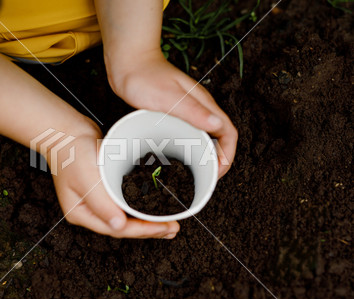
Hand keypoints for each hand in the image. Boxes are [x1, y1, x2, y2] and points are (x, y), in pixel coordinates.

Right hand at [50, 119, 179, 238]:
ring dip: (148, 221)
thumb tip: (118, 225)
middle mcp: (90, 210)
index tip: (163, 228)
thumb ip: (101, 202)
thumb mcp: (85, 176)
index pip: (116, 229)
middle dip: (149, 230)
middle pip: (124, 227)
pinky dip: (142, 207)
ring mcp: (98, 201)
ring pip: (127, 217)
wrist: (66, 131)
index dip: (142, 231)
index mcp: (81, 213)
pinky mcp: (106, 190)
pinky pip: (127, 203)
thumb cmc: (71, 150)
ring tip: (169, 224)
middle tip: (172, 228)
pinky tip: (154, 208)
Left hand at [108, 52, 237, 177]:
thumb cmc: (145, 77)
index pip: (228, 132)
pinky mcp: (174, 114)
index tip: (217, 172)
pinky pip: (188, 134)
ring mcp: (187, 111)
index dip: (227, 154)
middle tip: (205, 178)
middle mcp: (199, 108)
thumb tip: (217, 126)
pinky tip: (177, 157)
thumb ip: (193, 110)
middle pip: (219, 137)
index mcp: (203, 104)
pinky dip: (188, 148)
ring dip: (203, 155)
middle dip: (217, 160)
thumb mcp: (169, 97)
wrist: (128, 63)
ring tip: (193, 172)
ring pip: (204, 136)